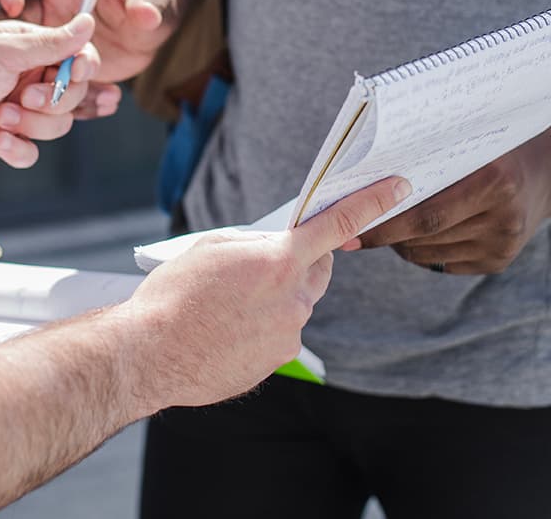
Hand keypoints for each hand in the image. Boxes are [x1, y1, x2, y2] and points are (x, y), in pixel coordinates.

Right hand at [0, 0, 173, 84]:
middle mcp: (43, 11)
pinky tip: (105, 102)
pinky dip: (75, 101)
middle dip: (22, 49)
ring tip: (72, 93)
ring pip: (27, 64)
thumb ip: (146, 3)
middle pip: (11, 25)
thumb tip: (146, 15)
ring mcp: (47, 44)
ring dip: (45, 83)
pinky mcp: (60, 72)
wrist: (151, 31)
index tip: (12, 6)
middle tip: (48, 67)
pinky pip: (55, 87)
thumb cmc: (148, 0)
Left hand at [0, 14, 98, 169]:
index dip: (81, 68)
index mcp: (27, 50)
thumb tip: (88, 21)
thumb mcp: (7, 51)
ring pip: (57, 125)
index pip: (75, 57)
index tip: (73, 73)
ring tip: (0, 118)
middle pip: (71, 94)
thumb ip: (52, 42)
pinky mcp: (6, 140)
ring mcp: (18, 110)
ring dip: (32, 125)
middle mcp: (26, 79)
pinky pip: (32, 152)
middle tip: (24, 97)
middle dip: (52, 101)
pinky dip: (18, 149)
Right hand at [126, 176, 411, 408]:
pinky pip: (280, 334)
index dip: (372, 203)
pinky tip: (227, 331)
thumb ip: (255, 243)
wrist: (151, 355)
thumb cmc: (174, 295)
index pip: (338, 225)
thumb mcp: (212, 248)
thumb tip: (276, 248)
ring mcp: (289, 333)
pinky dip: (261, 328)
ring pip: (295, 304)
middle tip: (263, 265)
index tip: (398, 188)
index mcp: (279, 261)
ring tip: (227, 307)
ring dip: (273, 299)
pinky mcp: (278, 361)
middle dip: (301, 261)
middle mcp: (293, 298)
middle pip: (318, 269)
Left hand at [357, 135, 550, 274]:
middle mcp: (504, 218)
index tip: (351, 224)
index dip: (386, 223)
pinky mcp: (499, 262)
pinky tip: (409, 236)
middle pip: (426, 236)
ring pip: (431, 253)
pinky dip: (420, 251)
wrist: (550, 171)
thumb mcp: (469, 141)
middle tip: (350, 232)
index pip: (427, 213)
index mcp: (496, 182)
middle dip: (385, 235)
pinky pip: (444, 263)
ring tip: (379, 228)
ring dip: (399, 244)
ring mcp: (503, 245)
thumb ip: (429, 156)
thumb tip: (368, 179)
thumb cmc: (495, 147)